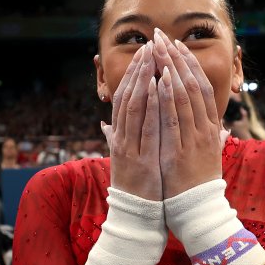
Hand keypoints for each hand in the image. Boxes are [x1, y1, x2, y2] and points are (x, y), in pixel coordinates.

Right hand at [102, 42, 160, 199]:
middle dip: (139, 71)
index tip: (143, 55)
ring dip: (145, 80)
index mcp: (120, 137)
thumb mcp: (124, 159)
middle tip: (149, 46)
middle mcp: (122, 139)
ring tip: (153, 58)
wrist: (134, 217)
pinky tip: (159, 87)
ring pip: (136, 107)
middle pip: (128, 97)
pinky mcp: (142, 160)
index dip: (132, 76)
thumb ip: (114, 139)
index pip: (124, 99)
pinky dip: (153, 106)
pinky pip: (148, 127)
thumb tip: (105, 124)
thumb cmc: (135, 188)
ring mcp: (130, 149)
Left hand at [152, 28, 222, 197]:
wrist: (198, 210)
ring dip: (171, 69)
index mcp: (211, 128)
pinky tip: (160, 78)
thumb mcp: (210, 156)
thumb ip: (215, 139)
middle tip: (162, 36)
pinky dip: (168, 96)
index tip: (176, 45)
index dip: (188, 64)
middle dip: (176, 58)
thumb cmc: (199, 184)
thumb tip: (223, 129)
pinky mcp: (182, 149)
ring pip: (185, 95)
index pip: (202, 87)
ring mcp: (195, 138)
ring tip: (158, 48)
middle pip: (193, 84)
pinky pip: (175, 117)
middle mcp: (205, 128)